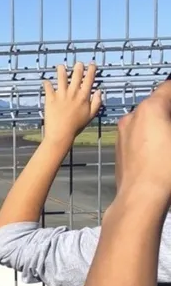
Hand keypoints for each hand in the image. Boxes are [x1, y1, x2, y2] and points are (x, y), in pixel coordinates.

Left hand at [43, 63, 102, 148]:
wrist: (61, 134)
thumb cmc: (76, 126)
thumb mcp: (91, 115)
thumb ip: (96, 102)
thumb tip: (99, 91)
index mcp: (84, 96)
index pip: (89, 80)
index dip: (91, 70)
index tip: (91, 64)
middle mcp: (73, 93)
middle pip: (76, 76)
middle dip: (78, 67)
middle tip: (79, 63)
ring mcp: (61, 95)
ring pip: (61, 78)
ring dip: (61, 70)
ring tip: (61, 66)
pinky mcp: (50, 98)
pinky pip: (48, 87)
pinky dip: (46, 84)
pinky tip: (46, 81)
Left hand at [114, 81, 170, 209]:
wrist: (140, 197)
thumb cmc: (166, 169)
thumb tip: (168, 124)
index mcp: (150, 109)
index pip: (168, 88)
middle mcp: (132, 117)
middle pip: (157, 104)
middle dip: (170, 110)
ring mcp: (123, 133)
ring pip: (146, 121)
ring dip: (160, 124)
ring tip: (168, 138)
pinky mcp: (120, 149)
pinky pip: (138, 135)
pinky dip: (150, 137)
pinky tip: (161, 151)